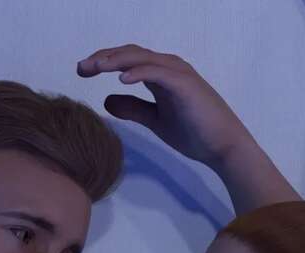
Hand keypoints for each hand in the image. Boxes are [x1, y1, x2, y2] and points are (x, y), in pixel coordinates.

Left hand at [77, 44, 248, 166]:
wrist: (223, 146)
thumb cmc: (194, 132)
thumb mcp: (155, 119)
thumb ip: (132, 108)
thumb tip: (106, 101)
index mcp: (161, 74)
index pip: (128, 59)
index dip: (104, 61)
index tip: (82, 71)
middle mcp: (169, 67)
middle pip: (130, 53)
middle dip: (103, 58)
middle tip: (81, 68)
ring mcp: (177, 73)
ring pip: (141, 58)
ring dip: (115, 61)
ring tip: (94, 68)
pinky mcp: (184, 85)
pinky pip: (157, 73)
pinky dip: (139, 72)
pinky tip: (121, 79)